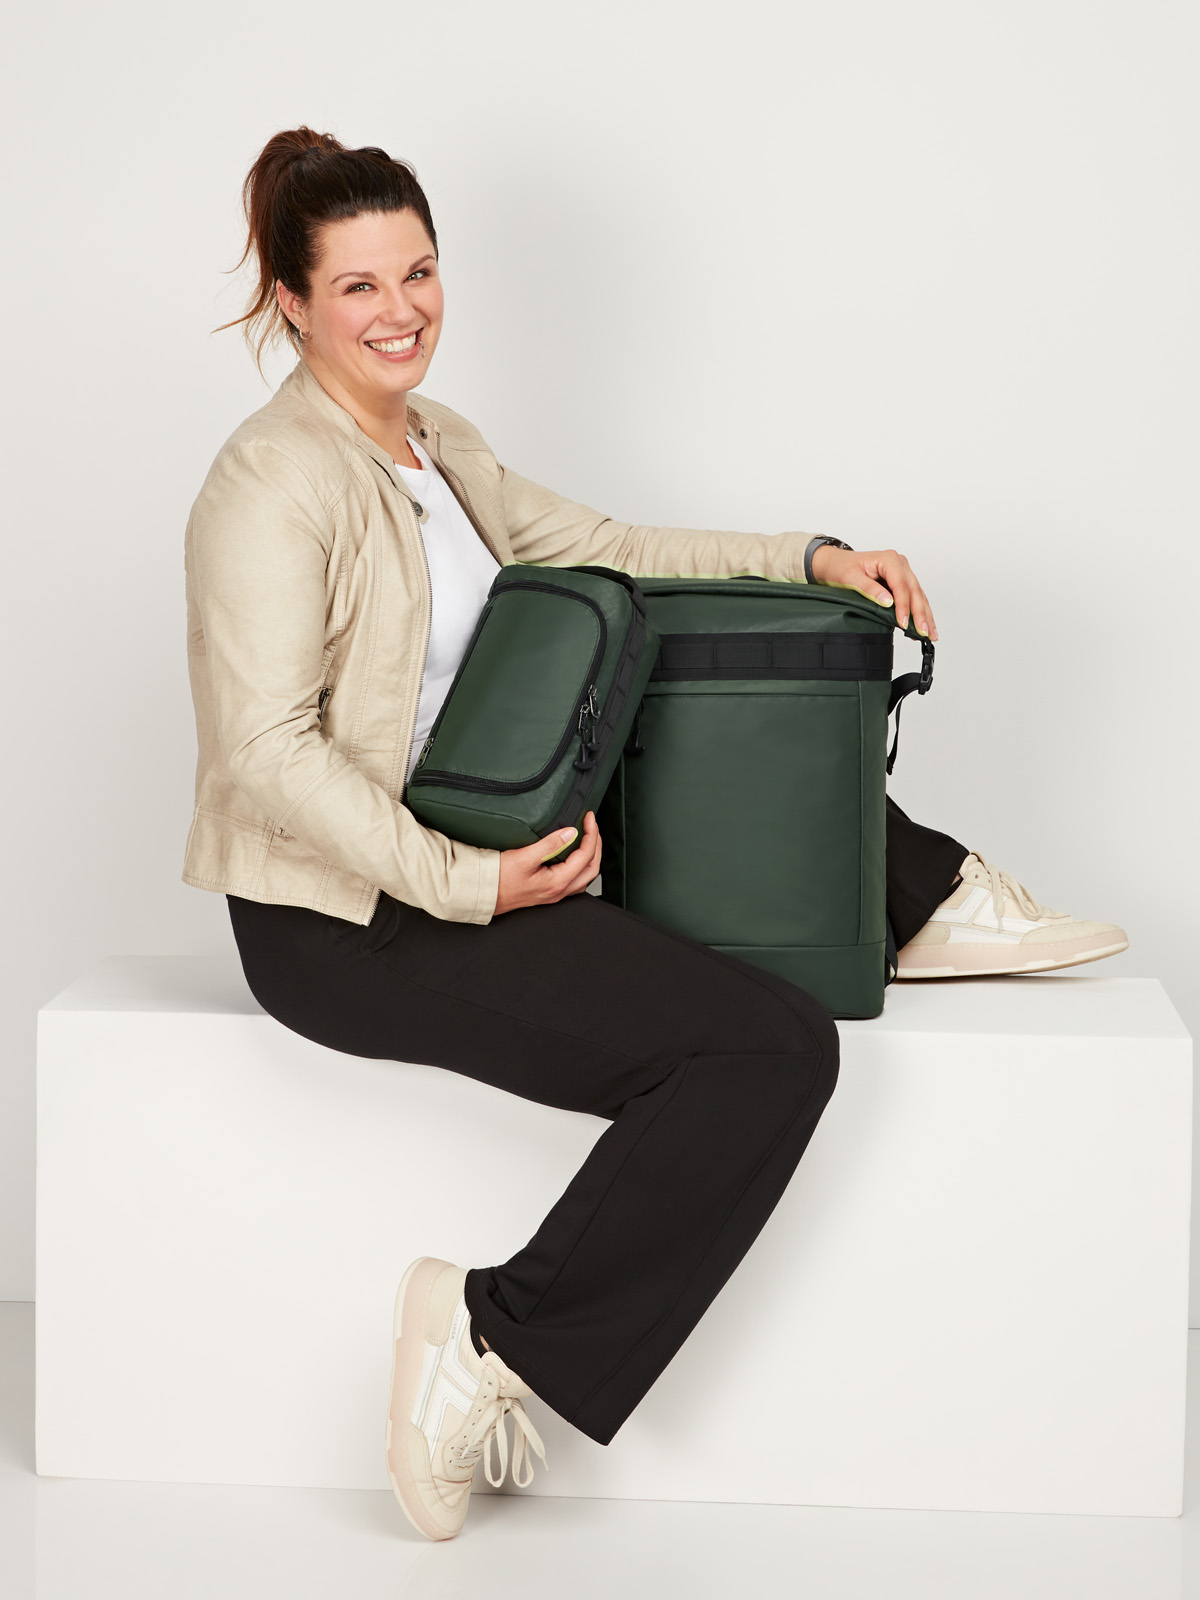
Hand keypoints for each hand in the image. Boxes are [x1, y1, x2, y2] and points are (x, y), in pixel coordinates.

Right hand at [494, 810, 601, 913]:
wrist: (483, 893)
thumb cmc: (499, 878)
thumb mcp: (523, 857)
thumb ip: (549, 844)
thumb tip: (571, 832)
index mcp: (557, 882)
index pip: (585, 856)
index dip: (591, 834)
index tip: (588, 818)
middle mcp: (560, 891)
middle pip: (592, 868)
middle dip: (596, 844)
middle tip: (592, 826)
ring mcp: (555, 894)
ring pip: (585, 876)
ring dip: (591, 856)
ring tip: (588, 838)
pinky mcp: (549, 892)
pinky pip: (575, 881)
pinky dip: (581, 866)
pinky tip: (574, 856)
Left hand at [809, 543, 937, 639]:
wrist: (835, 563)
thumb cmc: (841, 568)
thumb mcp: (851, 578)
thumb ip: (870, 589)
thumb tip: (888, 602)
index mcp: (889, 559)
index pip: (901, 586)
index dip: (904, 606)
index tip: (904, 623)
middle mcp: (900, 563)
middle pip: (914, 591)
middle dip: (920, 614)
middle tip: (924, 632)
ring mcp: (903, 572)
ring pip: (918, 595)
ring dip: (925, 615)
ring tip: (930, 633)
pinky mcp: (901, 581)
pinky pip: (914, 597)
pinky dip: (920, 611)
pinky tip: (924, 625)